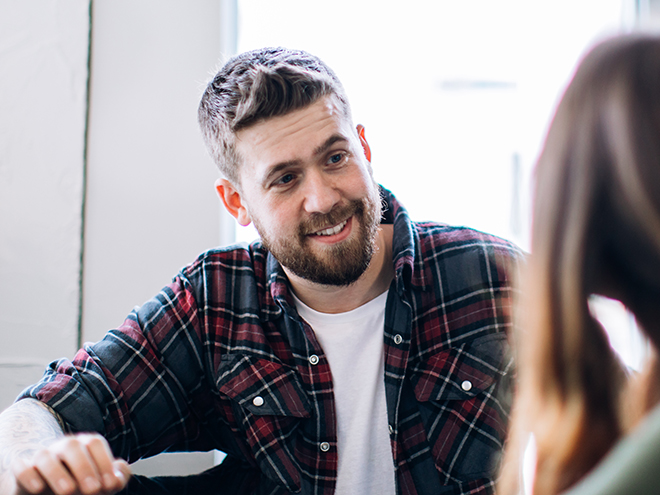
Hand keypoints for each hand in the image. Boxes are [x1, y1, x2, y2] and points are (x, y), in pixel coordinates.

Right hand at [10, 433, 130, 494]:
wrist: (51, 490)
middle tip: (93, 490)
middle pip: (72, 446)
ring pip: (45, 456)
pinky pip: (22, 468)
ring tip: (69, 491)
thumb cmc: (82, 483)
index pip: (94, 443)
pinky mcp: (23, 470)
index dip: (105, 462)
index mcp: (84, 445)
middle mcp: (63, 447)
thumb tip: (119, 476)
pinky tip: (39, 489)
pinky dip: (29, 476)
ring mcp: (42, 457)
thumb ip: (117, 477)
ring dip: (57, 473)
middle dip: (84, 467)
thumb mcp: (102, 482)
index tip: (111, 485)